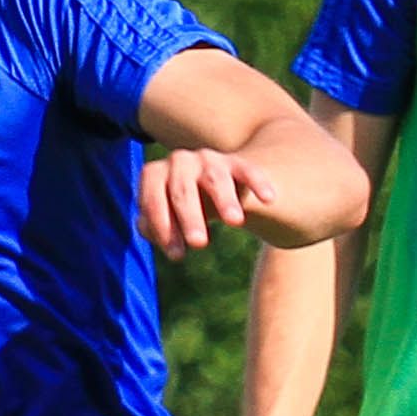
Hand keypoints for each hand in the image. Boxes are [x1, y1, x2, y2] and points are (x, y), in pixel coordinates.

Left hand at [137, 149, 276, 260]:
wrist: (209, 184)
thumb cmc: (178, 209)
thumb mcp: (164, 218)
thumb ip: (153, 226)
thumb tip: (148, 227)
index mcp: (154, 174)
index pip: (154, 199)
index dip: (163, 227)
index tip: (177, 255)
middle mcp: (179, 161)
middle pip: (182, 190)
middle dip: (190, 217)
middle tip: (199, 244)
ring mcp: (208, 159)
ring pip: (215, 179)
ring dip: (224, 200)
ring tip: (235, 223)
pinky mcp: (235, 162)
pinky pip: (247, 170)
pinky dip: (257, 183)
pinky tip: (268, 199)